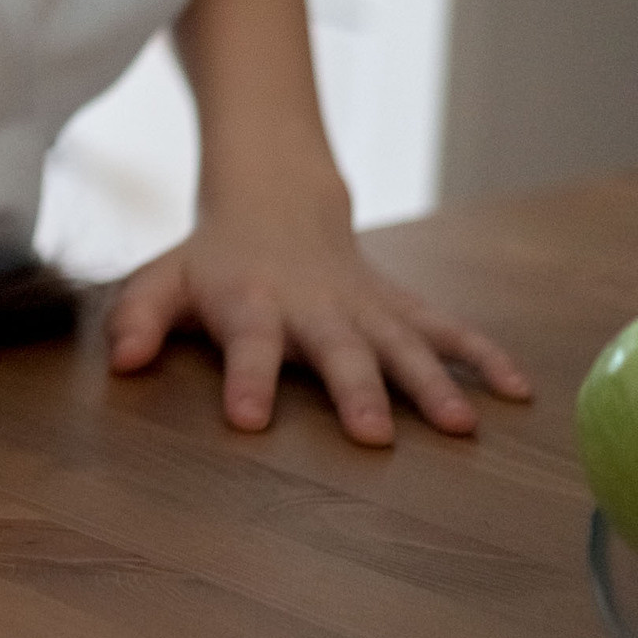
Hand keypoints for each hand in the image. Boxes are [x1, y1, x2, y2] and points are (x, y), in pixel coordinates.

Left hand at [106, 183, 532, 446]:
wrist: (274, 200)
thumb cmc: (211, 260)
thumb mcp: (162, 280)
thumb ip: (138, 319)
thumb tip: (120, 362)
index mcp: (251, 303)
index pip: (248, 345)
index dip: (247, 380)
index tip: (249, 420)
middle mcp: (314, 307)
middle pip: (337, 351)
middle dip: (355, 391)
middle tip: (373, 437)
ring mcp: (364, 307)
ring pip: (403, 344)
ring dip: (432, 382)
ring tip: (460, 425)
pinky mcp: (401, 306)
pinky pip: (449, 329)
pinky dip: (484, 355)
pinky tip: (516, 390)